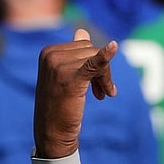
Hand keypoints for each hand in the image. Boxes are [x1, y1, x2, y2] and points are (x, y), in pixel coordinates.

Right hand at [33, 29, 118, 157]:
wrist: (53, 131)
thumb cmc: (59, 104)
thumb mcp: (64, 75)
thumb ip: (74, 54)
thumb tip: (82, 31)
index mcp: (49, 52)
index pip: (85, 46)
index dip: (96, 63)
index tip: (96, 84)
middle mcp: (52, 55)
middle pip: (92, 50)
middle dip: (102, 71)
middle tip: (102, 92)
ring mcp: (59, 66)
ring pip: (98, 60)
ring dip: (105, 79)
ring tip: (101, 94)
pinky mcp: (72, 79)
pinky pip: (93, 63)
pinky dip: (105, 57)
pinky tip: (114, 47)